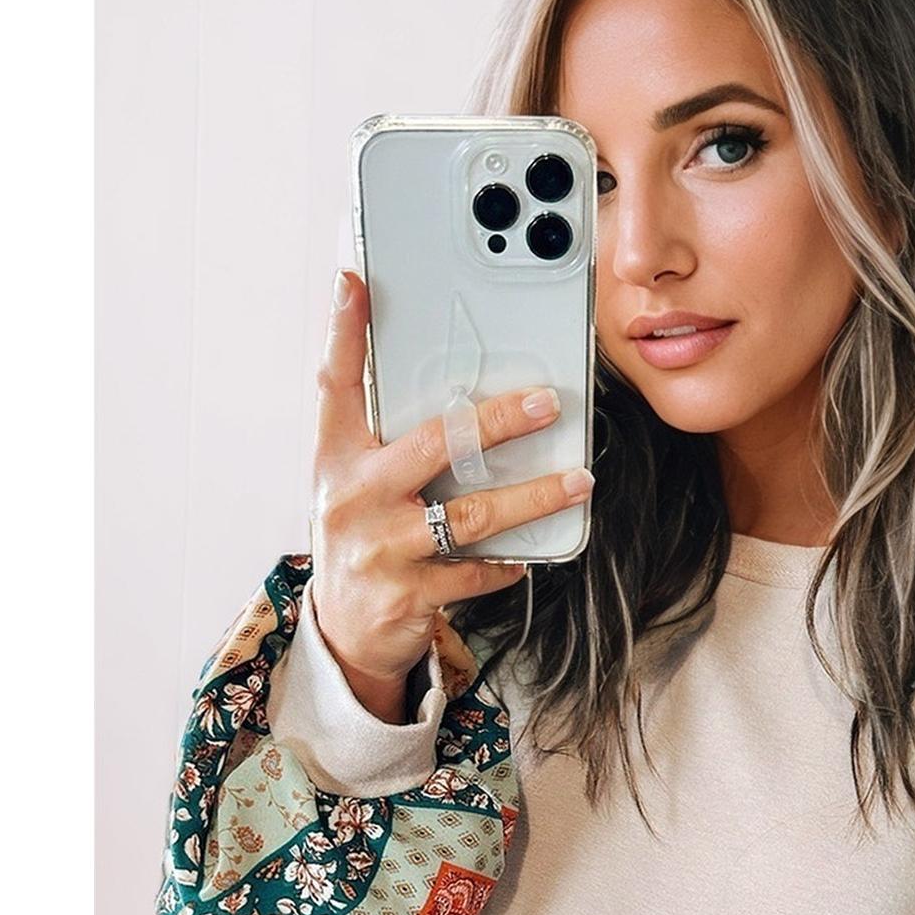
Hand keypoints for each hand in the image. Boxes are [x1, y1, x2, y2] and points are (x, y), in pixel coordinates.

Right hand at [308, 266, 596, 697]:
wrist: (344, 632)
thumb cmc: (364, 539)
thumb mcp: (358, 483)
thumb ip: (391, 440)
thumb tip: (458, 396)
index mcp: (338, 457)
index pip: (336, 383)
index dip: (344, 331)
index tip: (356, 282)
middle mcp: (354, 496)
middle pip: (434, 443)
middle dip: (499, 420)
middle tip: (548, 404)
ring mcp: (381, 547)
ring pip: (472, 514)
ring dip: (533, 497)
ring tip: (577, 482)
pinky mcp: (407, 594)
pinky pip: (475, 572)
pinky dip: (508, 562)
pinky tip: (528, 554)